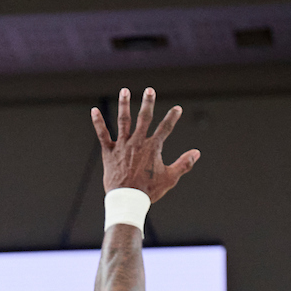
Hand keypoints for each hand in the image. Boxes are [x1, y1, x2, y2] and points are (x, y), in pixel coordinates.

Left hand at [91, 86, 199, 201]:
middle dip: (148, 103)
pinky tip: (94, 110)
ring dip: (124, 105)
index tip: (177, 108)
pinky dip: (98, 122)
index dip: (172, 117)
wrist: (127, 200)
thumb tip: (197, 153)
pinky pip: (102, 134)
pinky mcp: (109, 152)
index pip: (165, 128)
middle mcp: (137, 142)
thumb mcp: (170, 178)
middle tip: (149, 90)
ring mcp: (122, 146)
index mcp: (152, 147)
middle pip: (144, 118)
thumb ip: (184, 164)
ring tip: (125, 91)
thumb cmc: (149, 191)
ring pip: (123, 121)